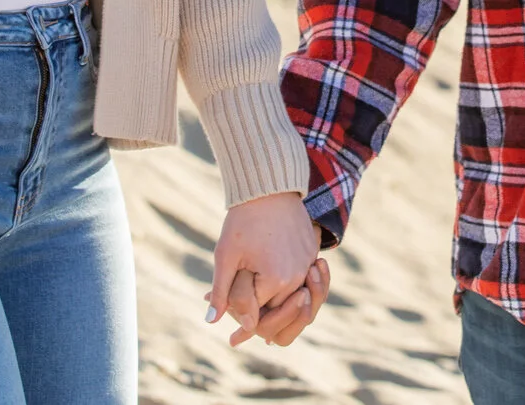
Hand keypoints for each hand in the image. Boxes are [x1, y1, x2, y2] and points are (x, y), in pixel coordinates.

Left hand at [206, 191, 316, 342]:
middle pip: (279, 311)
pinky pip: (301, 278)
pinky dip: (288, 285)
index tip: (232, 338)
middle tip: (239, 332)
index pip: (260, 316)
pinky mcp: (312, 252)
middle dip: (260, 317)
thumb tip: (212, 322)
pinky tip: (271, 280)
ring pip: (292, 297)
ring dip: (276, 304)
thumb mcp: (226, 256)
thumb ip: (223, 293)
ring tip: (257, 307)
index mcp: (278, 281)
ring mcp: (309, 263)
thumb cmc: (242, 221)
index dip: (242, 324)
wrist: (268, 187)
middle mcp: (299, 276)